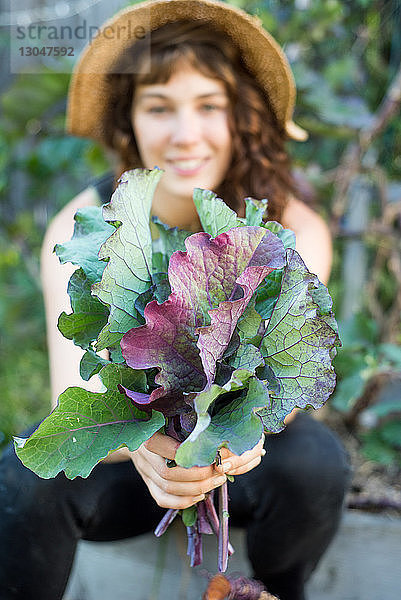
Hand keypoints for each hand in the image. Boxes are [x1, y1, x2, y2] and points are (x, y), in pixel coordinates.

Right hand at [129, 432, 264, 508]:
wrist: (136, 430)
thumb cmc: (161, 420)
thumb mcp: (171, 417)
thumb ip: (190, 426)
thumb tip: (221, 438)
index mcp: (150, 434)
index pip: (169, 449)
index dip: (192, 456)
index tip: (214, 454)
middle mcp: (144, 454)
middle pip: (169, 473)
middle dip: (198, 476)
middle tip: (220, 472)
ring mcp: (144, 471)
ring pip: (167, 488)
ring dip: (195, 489)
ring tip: (215, 482)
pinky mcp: (148, 483)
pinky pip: (161, 499)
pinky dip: (182, 501)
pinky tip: (199, 496)